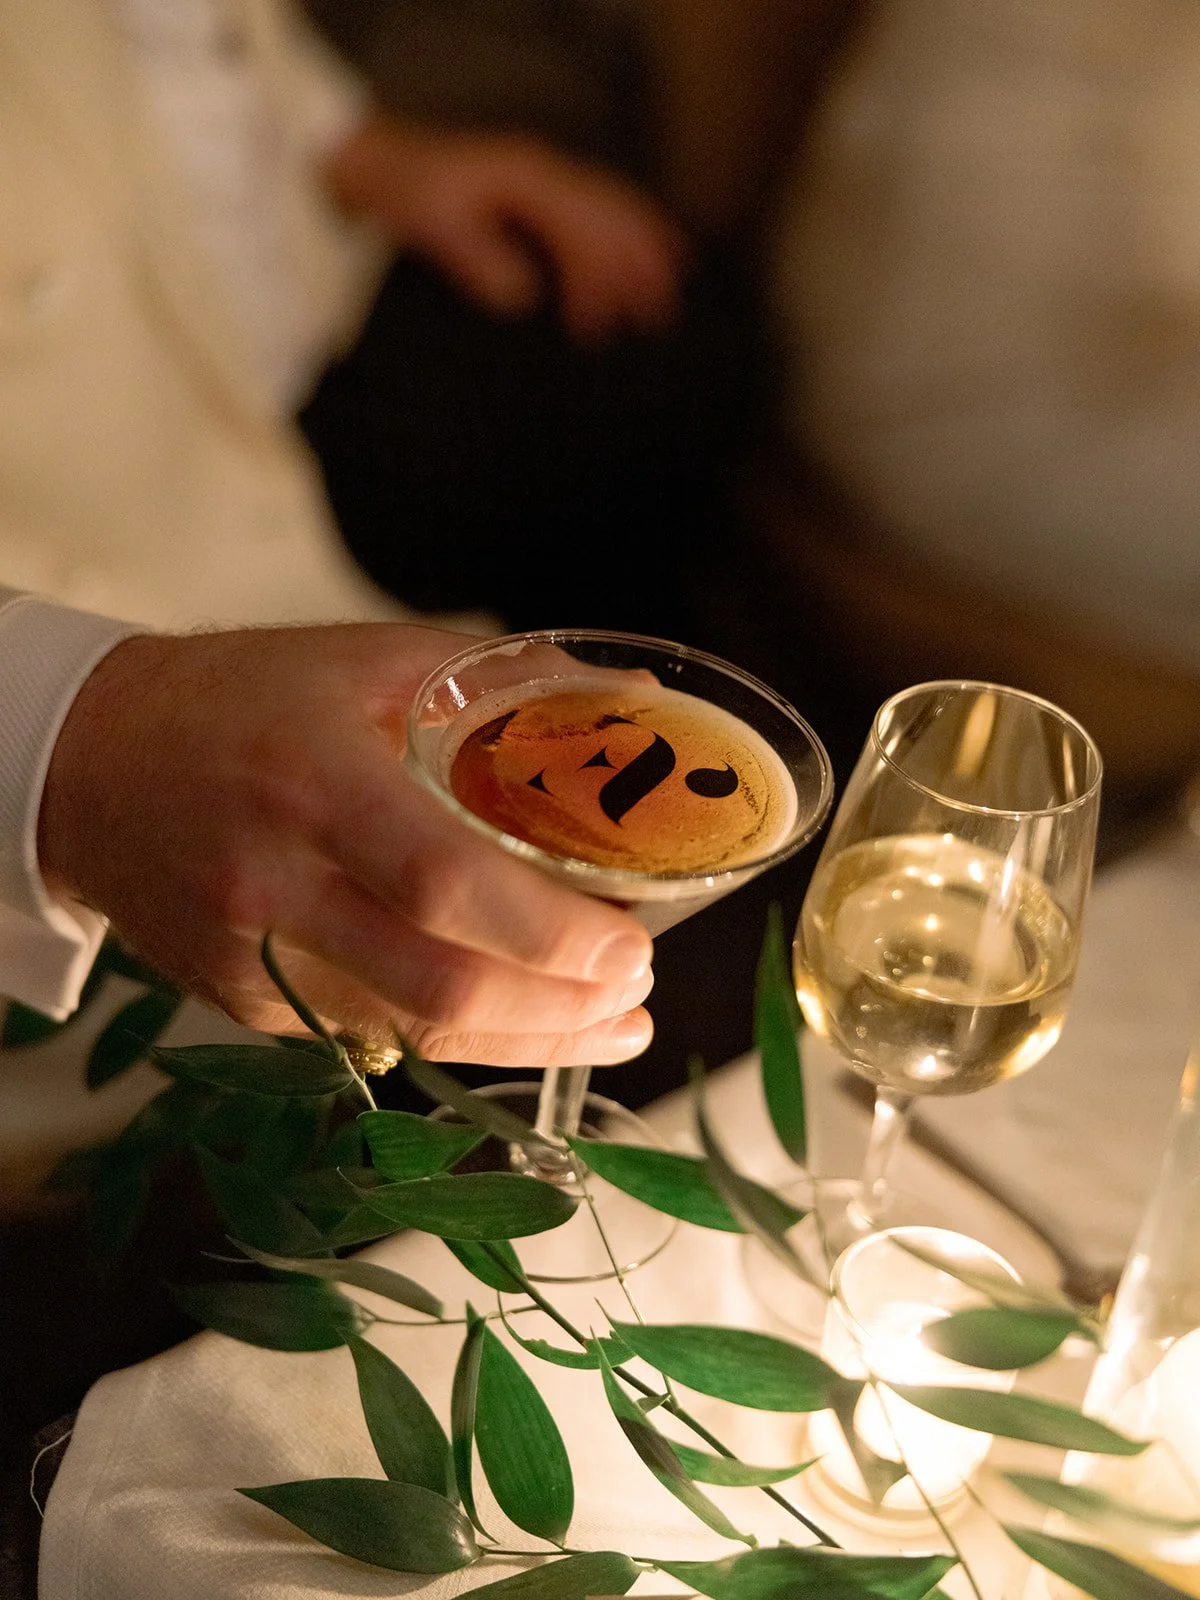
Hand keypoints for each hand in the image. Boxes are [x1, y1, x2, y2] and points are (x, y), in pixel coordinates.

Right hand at [37, 624, 653, 1065]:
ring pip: (414, 1037)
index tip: (632, 945)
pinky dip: (459, 1037)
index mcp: (314, 784)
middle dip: (562, 1008)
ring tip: (612, 1030)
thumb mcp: (362, 660)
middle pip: (440, 988)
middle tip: (635, 988)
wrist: (87, 768)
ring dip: (531, 1044)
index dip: (551, 932)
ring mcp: (255, 960)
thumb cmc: (238, 702)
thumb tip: (633, 705)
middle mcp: (278, 887)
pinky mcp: (244, 1004)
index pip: (445, 883)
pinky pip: (371, 1037)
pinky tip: (521, 1021)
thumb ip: (501, 680)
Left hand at [325, 113, 683, 343]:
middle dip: (639, 266)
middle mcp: (545, 173)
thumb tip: (523, 297)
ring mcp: (546, 180)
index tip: (595, 329)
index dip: (595, 280)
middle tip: (661, 318)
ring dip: (638, 255)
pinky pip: (595, 213)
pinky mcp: (540, 195)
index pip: (578, 232)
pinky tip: (629, 275)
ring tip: (662, 302)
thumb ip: (478, 260)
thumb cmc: (408, 197)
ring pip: (610, 212)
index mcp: (526, 181)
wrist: (381, 166)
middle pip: (610, 216)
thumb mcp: (435, 227)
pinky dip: (620, 240)